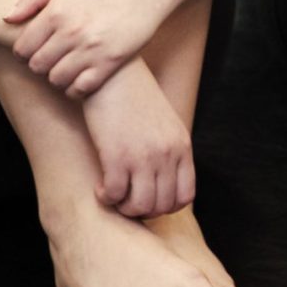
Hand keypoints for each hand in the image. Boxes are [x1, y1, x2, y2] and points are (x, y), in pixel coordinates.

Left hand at [8, 0, 175, 98]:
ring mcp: (92, 48)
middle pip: (37, 66)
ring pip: (57, 80)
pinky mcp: (111, 61)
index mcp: (56, 13)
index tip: (35, 50)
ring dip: (58, 77)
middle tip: (51, 59)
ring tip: (65, 69)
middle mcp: (71, 32)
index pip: (22, 49)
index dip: (24, 53)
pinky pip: (81, 88)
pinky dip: (76, 89)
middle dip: (40, 66)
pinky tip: (79, 79)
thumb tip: (6, 20)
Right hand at [83, 66, 193, 216]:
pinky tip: (101, 187)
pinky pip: (115, 194)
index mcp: (182, 147)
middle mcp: (167, 155)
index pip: (185, 196)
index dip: (166, 207)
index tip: (149, 201)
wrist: (114, 76)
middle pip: (162, 206)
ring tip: (115, 196)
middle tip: (127, 202)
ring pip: (141, 206)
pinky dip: (107, 197)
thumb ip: (169, 149)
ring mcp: (144, 157)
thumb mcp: (165, 123)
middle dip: (143, 211)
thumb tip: (161, 178)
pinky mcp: (117, 156)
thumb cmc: (135, 99)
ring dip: (124, 208)